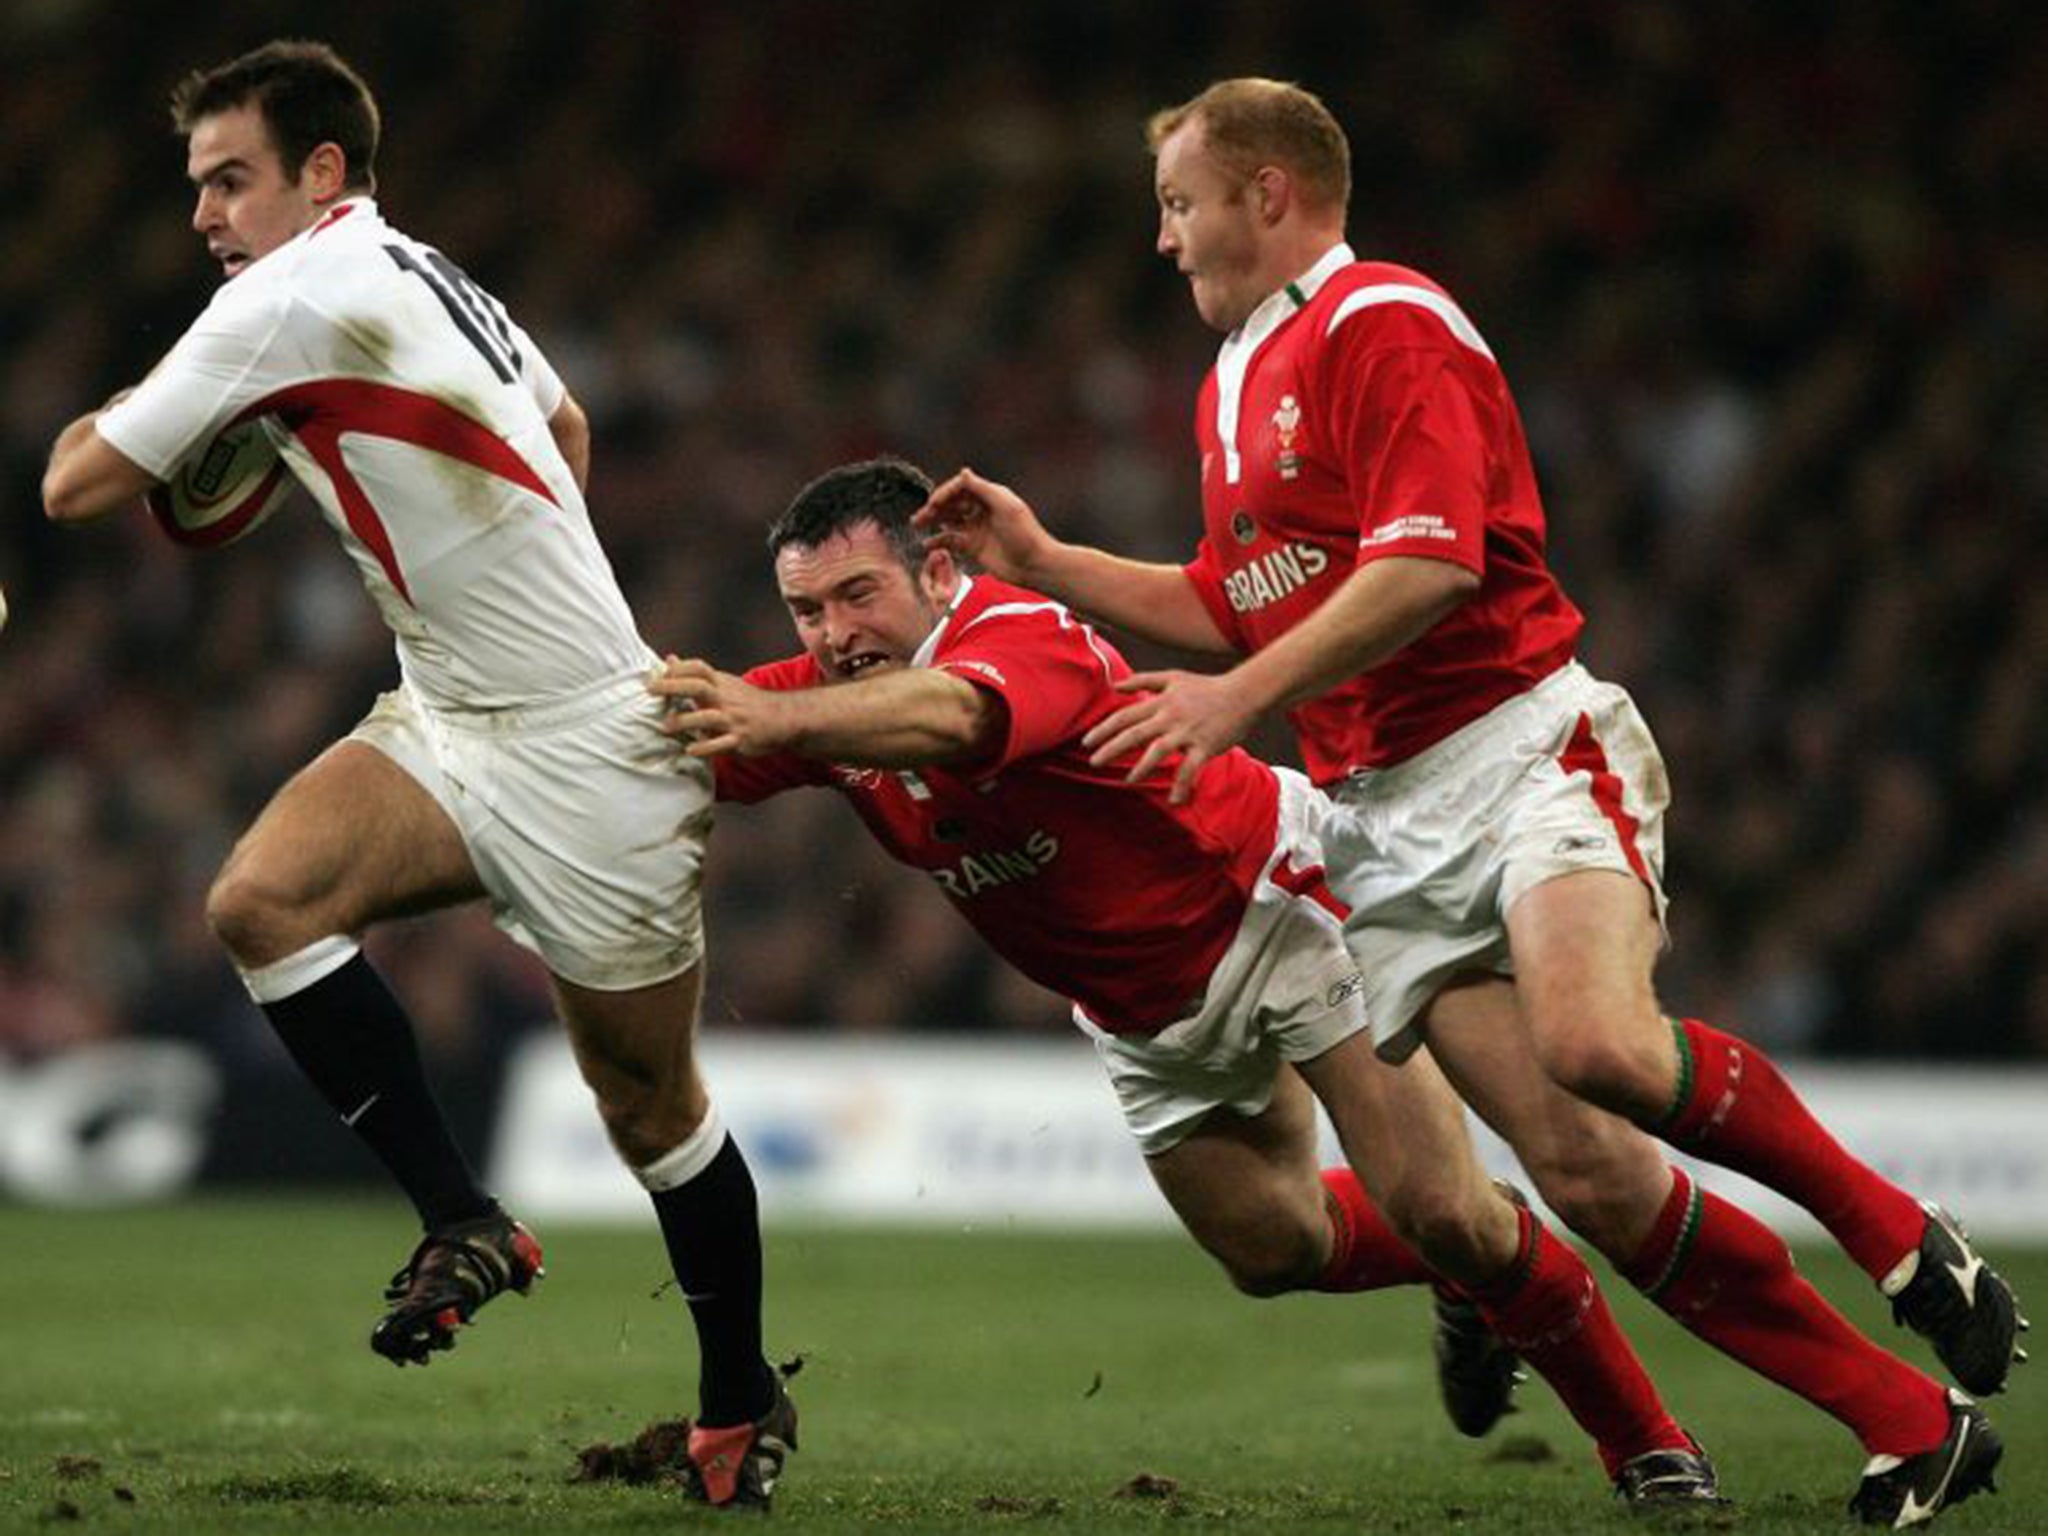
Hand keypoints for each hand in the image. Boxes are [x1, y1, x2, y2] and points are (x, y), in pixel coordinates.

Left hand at [648, 656, 789, 757]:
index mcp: (721, 683)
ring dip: (684, 720)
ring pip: (708, 717)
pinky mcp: (740, 739)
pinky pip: (721, 744)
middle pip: (698, 686)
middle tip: (650, 690)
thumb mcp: (723, 683)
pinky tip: (690, 749)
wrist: (783, 718)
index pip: (698, 668)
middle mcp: (726, 698)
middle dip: (673, 686)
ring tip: (665, 726)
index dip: (677, 668)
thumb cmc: (747, 701)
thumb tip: (669, 659)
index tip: (656, 675)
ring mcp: (733, 719)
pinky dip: (704, 747)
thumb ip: (695, 674)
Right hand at [912, 467, 1056, 582]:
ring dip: (932, 521)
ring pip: (949, 521)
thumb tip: (963, 471)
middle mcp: (982, 510)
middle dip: (935, 507)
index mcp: (990, 496)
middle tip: (919, 516)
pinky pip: (951, 541)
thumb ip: (982, 488)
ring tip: (916, 525)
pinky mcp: (974, 547)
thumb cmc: (1025, 534)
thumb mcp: (1005, 506)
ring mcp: (977, 529)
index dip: (945, 492)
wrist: (1034, 565)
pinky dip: (938, 541)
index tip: (934, 502)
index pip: (961, 487)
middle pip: (952, 503)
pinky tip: (927, 545)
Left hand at [1081, 668, 1262, 804]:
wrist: (1243, 693)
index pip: (1125, 716)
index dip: (1104, 729)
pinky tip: (1174, 801)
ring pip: (1158, 751)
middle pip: (1134, 733)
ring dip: (1141, 768)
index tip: (1087, 742)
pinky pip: (1190, 769)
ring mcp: (1188, 732)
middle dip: (1111, 748)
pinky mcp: (1205, 746)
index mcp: (1161, 701)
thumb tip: (1115, 685)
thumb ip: (1143, 680)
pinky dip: (1182, 785)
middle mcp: (1170, 716)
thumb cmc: (1206, 686)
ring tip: (1128, 781)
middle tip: (1093, 762)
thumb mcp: (1173, 677)